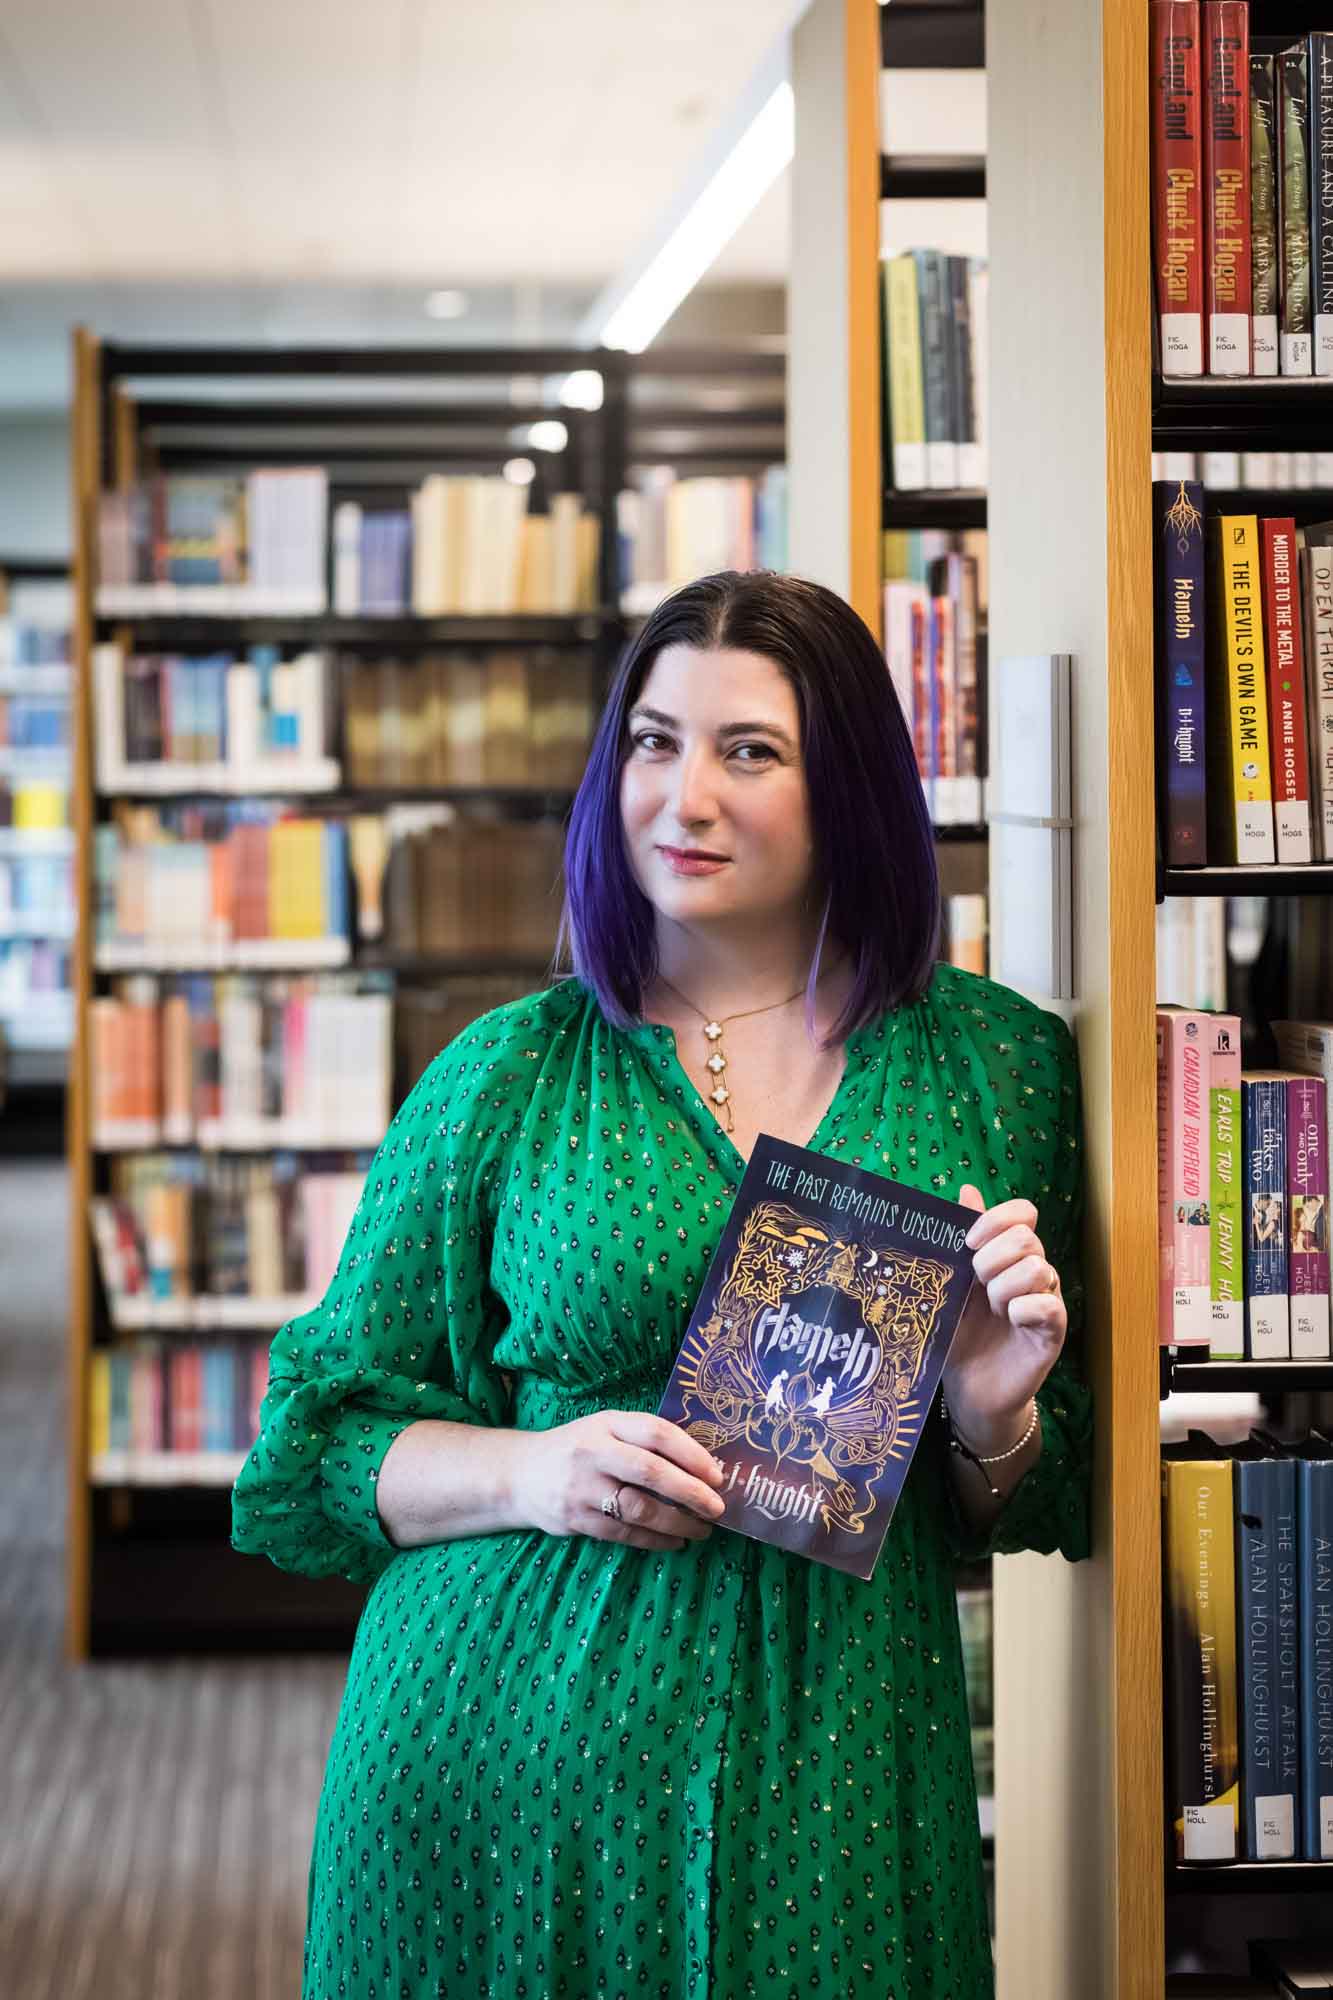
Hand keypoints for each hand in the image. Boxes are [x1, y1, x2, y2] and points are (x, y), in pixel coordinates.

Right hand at [511, 1411, 727, 1551]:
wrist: (519, 1474)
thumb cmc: (577, 1449)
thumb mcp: (604, 1430)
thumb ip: (641, 1441)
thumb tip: (701, 1465)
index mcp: (606, 1423)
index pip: (656, 1433)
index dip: (691, 1454)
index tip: (717, 1474)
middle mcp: (593, 1452)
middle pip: (651, 1472)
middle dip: (691, 1492)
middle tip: (718, 1508)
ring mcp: (582, 1488)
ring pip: (639, 1508)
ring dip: (677, 1522)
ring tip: (702, 1529)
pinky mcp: (576, 1520)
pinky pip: (624, 1533)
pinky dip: (655, 1540)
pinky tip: (675, 1541)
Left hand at [941, 1185, 1066, 1453]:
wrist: (969, 1387)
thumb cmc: (960, 1332)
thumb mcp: (953, 1282)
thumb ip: (962, 1239)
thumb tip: (968, 1190)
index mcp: (1010, 1255)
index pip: (1023, 1213)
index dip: (996, 1219)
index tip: (968, 1243)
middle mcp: (1035, 1272)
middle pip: (1026, 1238)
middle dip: (991, 1259)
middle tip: (977, 1286)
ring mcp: (1047, 1300)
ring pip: (1037, 1267)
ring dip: (1004, 1288)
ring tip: (993, 1311)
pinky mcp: (1054, 1331)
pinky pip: (1047, 1304)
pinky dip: (1022, 1310)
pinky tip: (1009, 1323)